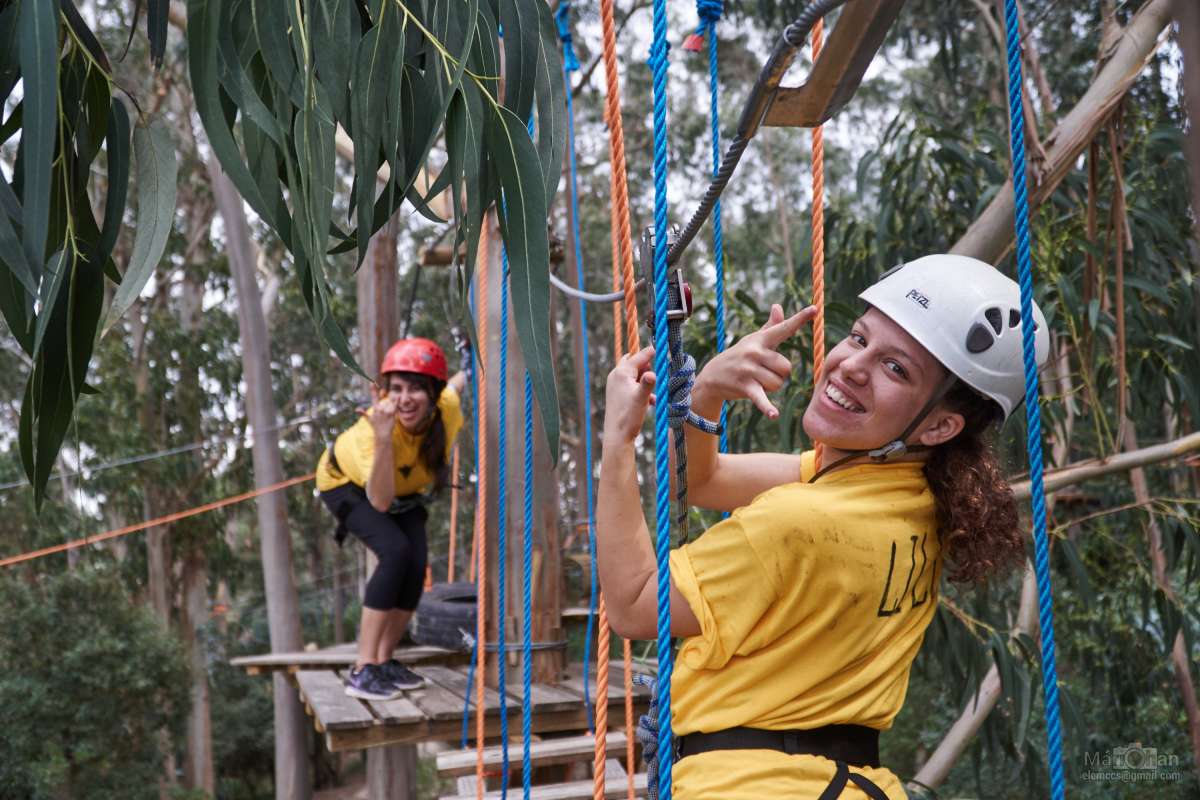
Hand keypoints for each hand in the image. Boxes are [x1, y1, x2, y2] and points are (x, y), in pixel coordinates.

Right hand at [364, 385, 398, 440]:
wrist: (382, 434)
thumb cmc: (376, 427)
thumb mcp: (369, 419)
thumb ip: (363, 413)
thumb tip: (356, 409)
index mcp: (375, 409)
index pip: (374, 397)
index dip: (373, 390)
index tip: (371, 382)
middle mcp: (379, 409)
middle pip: (385, 400)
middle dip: (385, 396)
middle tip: (384, 396)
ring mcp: (385, 411)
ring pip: (390, 403)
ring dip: (391, 404)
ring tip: (388, 413)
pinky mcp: (391, 414)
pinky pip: (395, 406)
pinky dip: (396, 401)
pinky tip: (398, 396)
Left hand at [603, 346, 656, 443]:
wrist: (617, 436)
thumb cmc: (629, 417)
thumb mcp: (641, 399)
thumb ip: (647, 384)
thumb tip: (652, 373)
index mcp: (621, 373)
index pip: (638, 356)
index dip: (650, 351)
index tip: (661, 345)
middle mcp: (616, 375)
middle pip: (633, 361)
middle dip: (646, 364)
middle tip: (656, 371)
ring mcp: (615, 384)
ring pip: (633, 373)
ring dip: (644, 377)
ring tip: (654, 388)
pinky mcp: (616, 393)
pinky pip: (631, 384)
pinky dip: (640, 387)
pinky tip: (651, 400)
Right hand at [695, 304, 815, 418]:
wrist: (712, 376)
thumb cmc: (739, 356)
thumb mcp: (753, 340)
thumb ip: (770, 326)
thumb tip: (778, 306)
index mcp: (761, 339)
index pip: (784, 328)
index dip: (800, 319)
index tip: (814, 309)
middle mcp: (755, 352)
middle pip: (786, 367)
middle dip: (780, 374)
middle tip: (764, 373)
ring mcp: (749, 369)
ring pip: (778, 383)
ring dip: (772, 387)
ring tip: (757, 382)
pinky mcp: (745, 386)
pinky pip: (761, 397)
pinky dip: (767, 407)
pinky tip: (774, 415)